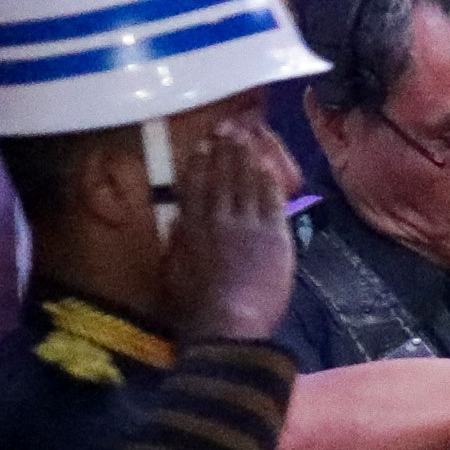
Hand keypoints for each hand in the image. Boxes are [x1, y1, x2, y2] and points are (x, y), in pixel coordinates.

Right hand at [165, 107, 301, 345]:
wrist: (230, 322)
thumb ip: (179, 241)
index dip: (199, 162)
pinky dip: (268, 180)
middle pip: (222, 176)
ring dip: (247, 157)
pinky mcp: (274, 236)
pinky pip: (272, 200)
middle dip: (225, 149)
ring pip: (247, 182)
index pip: (194, 185)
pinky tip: (268, 166)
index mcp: (192, 227)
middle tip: (228, 128)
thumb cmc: (197, 307)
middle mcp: (219, 219)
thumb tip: (180, 220)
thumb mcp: (175, 270)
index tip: (202, 144)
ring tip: (247, 137)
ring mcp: (249, 225)